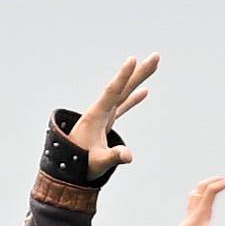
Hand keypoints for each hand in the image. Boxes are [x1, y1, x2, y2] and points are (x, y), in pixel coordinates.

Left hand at [66, 54, 159, 179]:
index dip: (123, 76)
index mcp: (96, 115)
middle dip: (139, 72)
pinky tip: (145, 91)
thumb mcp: (98, 162)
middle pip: (123, 87)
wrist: (68, 169)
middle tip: (156, 56)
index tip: (133, 59)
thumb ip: (113, 157)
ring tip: (153, 66)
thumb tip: (128, 156)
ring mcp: (104, 115)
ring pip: (125, 93)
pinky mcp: (107, 122)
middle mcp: (100, 111)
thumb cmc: (80, 164)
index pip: (112, 91)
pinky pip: (123, 106)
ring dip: (138, 80)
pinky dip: (134, 98)